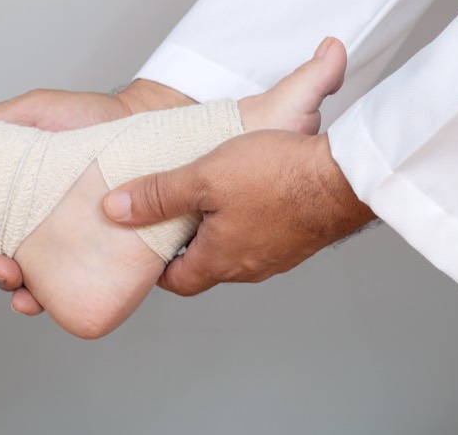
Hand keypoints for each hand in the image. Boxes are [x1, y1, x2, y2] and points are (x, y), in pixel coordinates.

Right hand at [0, 80, 193, 312]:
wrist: (145, 130)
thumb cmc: (88, 117)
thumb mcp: (33, 112)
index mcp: (2, 194)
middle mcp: (23, 223)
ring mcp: (54, 244)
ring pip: (13, 276)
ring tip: (5, 270)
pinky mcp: (87, 260)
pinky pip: (58, 291)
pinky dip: (39, 300)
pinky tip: (33, 299)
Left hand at [102, 131, 376, 295]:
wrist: (343, 175)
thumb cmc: (277, 176)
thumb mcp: (202, 178)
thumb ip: (157, 195)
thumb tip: (114, 209)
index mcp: (220, 260)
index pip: (177, 281)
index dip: (157, 267)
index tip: (146, 245)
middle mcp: (250, 266)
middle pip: (206, 266)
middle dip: (187, 244)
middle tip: (173, 216)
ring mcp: (279, 255)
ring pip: (237, 250)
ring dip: (220, 230)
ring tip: (210, 198)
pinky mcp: (300, 237)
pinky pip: (264, 236)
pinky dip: (249, 221)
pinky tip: (251, 192)